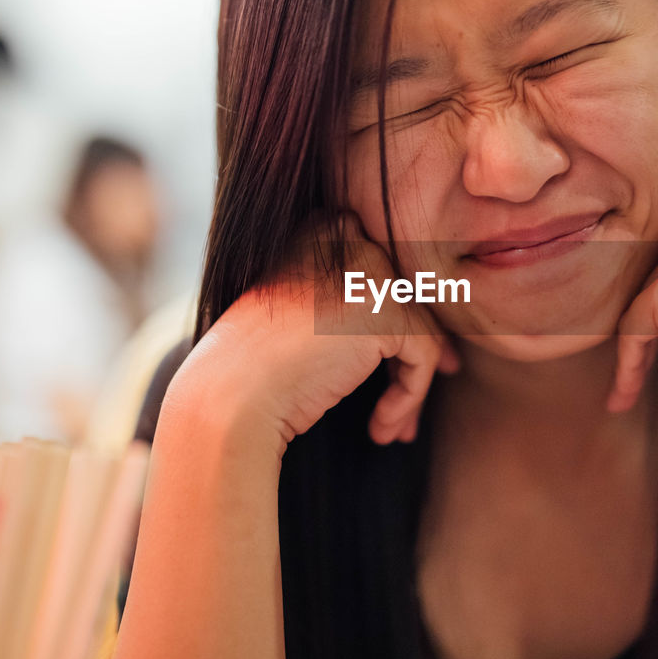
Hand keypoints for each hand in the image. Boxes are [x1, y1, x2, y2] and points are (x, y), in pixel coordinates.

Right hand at [167, 212, 458, 455]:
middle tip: (400, 407)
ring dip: (411, 384)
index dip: (394, 325)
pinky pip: (425, 355)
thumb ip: (354, 302)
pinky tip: (380, 428)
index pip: (384, 272)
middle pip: (408, 299)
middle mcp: (348, 237)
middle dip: (410, 358)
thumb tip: (427, 325)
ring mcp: (370, 270)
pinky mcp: (388, 310)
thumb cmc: (256, 368)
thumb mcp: (305, 316)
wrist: (230, 394)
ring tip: (391, 428)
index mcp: (321, 229)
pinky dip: (409, 397)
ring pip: (421, 329)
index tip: (393, 371)